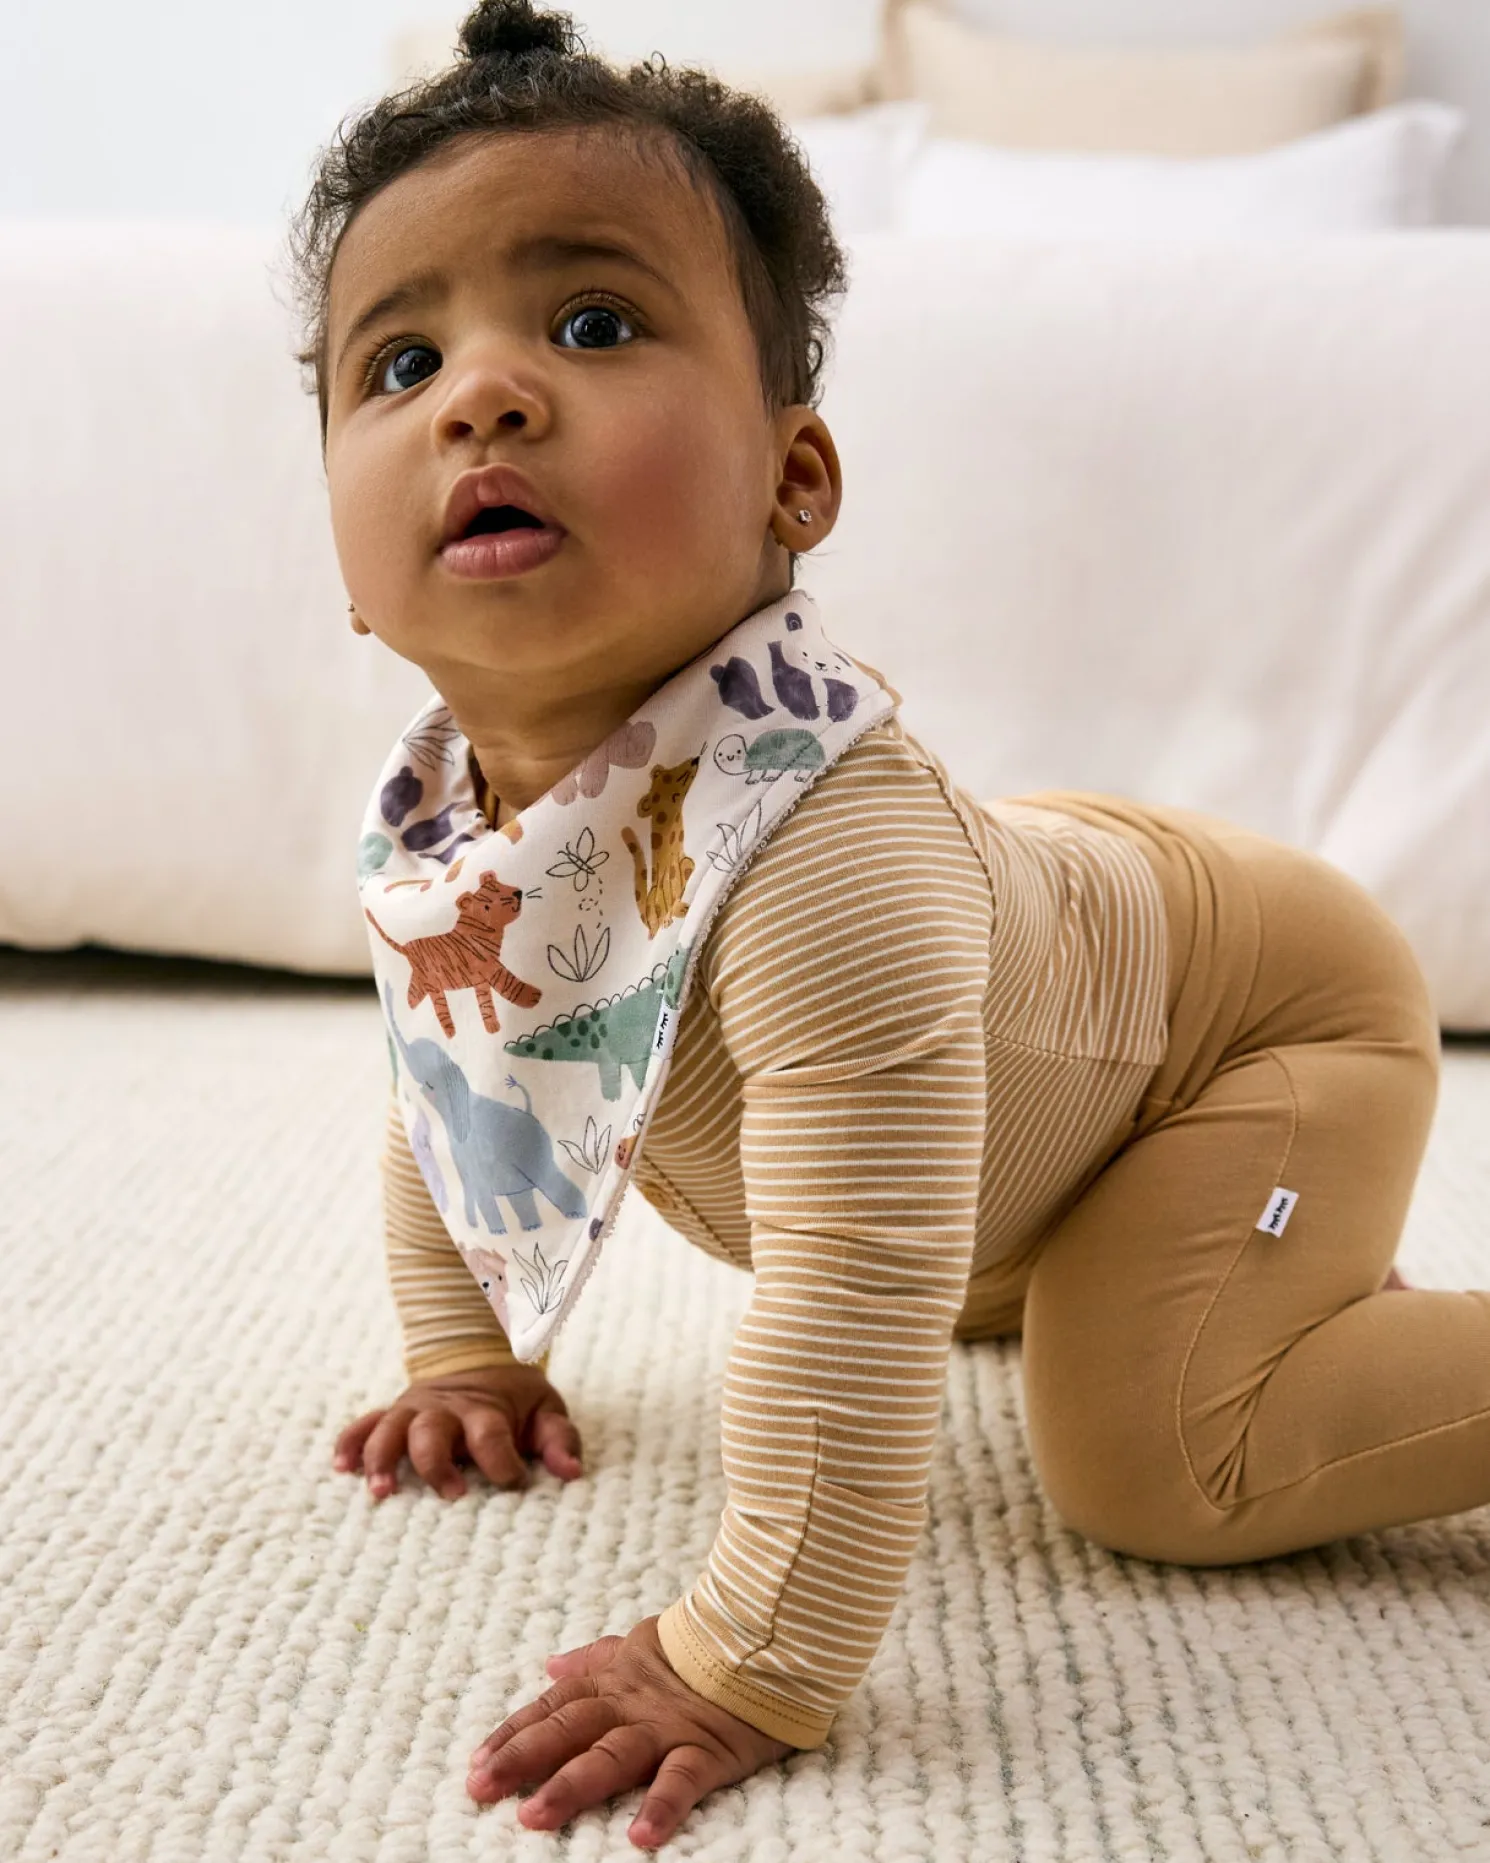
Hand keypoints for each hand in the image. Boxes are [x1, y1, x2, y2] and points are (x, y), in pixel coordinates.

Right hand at [331, 1363, 580, 1499]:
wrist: (482, 1359)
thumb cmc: (516, 1401)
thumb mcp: (546, 1413)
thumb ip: (559, 1441)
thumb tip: (571, 1472)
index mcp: (485, 1409)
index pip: (490, 1434)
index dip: (502, 1459)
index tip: (513, 1483)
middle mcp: (444, 1410)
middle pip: (432, 1432)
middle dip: (437, 1463)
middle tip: (450, 1495)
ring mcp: (414, 1411)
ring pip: (390, 1429)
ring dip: (381, 1458)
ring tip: (379, 1491)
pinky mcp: (393, 1415)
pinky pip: (364, 1424)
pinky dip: (350, 1443)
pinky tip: (342, 1468)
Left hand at [466, 1614, 794, 1847]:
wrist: (767, 1632)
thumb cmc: (701, 1645)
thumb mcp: (639, 1643)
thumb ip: (594, 1659)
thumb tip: (550, 1667)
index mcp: (614, 1682)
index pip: (554, 1708)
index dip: (515, 1734)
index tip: (477, 1763)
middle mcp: (632, 1706)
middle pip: (570, 1730)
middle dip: (523, 1759)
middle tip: (480, 1789)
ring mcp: (668, 1728)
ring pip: (613, 1756)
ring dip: (573, 1785)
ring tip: (535, 1818)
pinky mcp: (710, 1748)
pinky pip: (684, 1779)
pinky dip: (662, 1805)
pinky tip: (640, 1837)